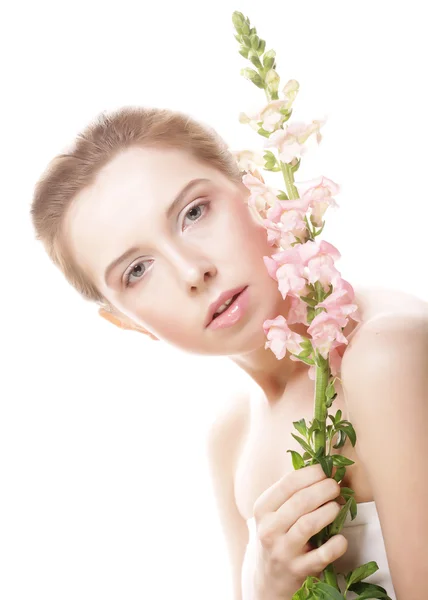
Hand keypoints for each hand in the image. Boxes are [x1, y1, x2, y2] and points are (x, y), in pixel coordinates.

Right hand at [252, 464, 347, 598]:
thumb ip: (292, 492)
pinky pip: (322, 555)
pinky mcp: (298, 571)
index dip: (311, 473)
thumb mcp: (275, 512)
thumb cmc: (278, 535)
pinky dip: (336, 544)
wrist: (270, 579)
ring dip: (329, 512)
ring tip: (337, 507)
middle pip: (300, 501)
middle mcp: (268, 529)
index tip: (327, 469)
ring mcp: (282, 551)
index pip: (288, 483)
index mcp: (262, 509)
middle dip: (324, 489)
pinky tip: (341, 537)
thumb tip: (322, 466)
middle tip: (336, 486)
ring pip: (308, 524)